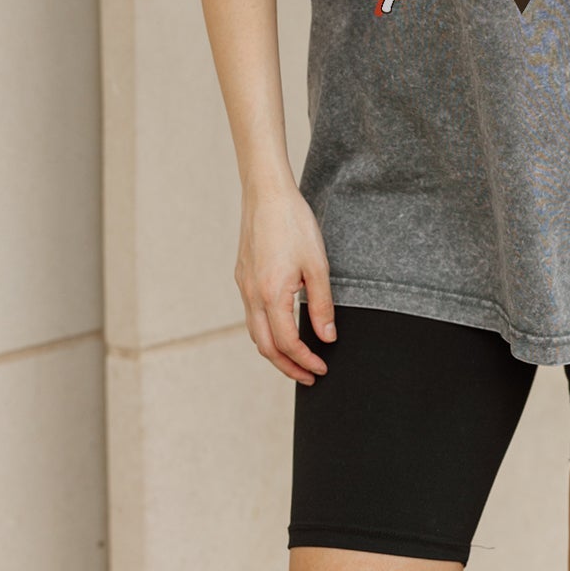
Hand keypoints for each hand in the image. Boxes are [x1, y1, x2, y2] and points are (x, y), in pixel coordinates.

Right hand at [235, 178, 337, 384]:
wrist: (266, 193)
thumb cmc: (294, 223)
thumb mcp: (317, 265)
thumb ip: (322, 305)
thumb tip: (327, 338)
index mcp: (271, 294)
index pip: (287, 343)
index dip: (305, 361)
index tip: (321, 369)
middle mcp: (251, 295)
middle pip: (265, 347)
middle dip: (287, 367)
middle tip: (308, 377)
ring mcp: (243, 286)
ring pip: (255, 332)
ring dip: (274, 351)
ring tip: (296, 360)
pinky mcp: (242, 276)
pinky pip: (251, 315)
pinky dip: (266, 331)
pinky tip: (281, 328)